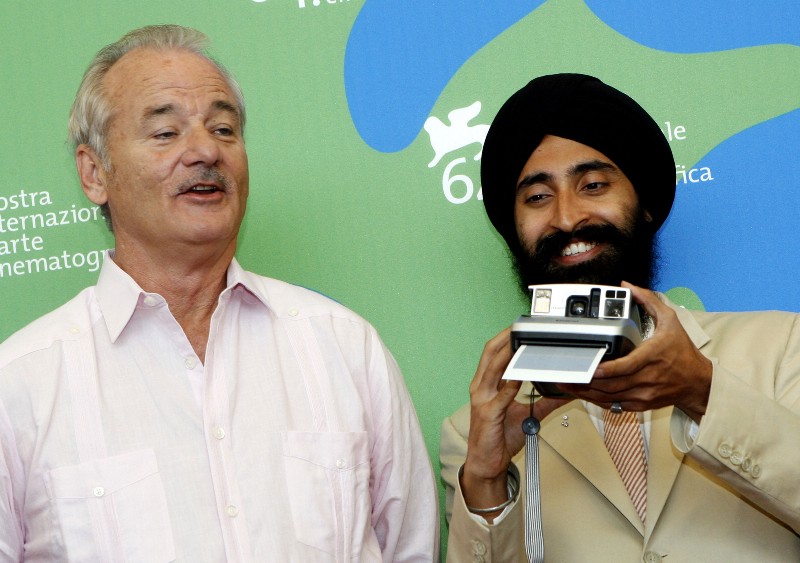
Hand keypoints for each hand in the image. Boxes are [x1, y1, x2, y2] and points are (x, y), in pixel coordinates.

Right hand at [461, 328, 569, 516]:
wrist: (486, 463)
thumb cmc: (499, 438)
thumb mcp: (525, 416)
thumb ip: (544, 402)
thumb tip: (565, 391)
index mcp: (486, 384)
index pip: (493, 353)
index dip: (504, 338)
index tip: (518, 327)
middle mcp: (481, 388)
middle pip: (490, 354)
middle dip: (504, 338)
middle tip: (518, 326)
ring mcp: (482, 400)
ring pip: (493, 370)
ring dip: (507, 354)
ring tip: (521, 342)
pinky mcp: (487, 415)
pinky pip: (499, 397)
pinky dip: (510, 385)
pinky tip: (519, 377)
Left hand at [558, 281, 711, 421]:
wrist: (698, 382)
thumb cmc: (683, 351)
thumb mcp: (671, 321)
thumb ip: (649, 301)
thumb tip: (629, 286)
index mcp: (653, 356)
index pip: (628, 366)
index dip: (608, 369)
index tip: (592, 368)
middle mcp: (648, 377)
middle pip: (613, 384)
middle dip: (588, 382)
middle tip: (568, 375)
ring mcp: (644, 393)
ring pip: (611, 397)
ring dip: (588, 392)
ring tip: (569, 385)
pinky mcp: (641, 404)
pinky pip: (615, 405)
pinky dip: (598, 401)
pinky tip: (585, 394)